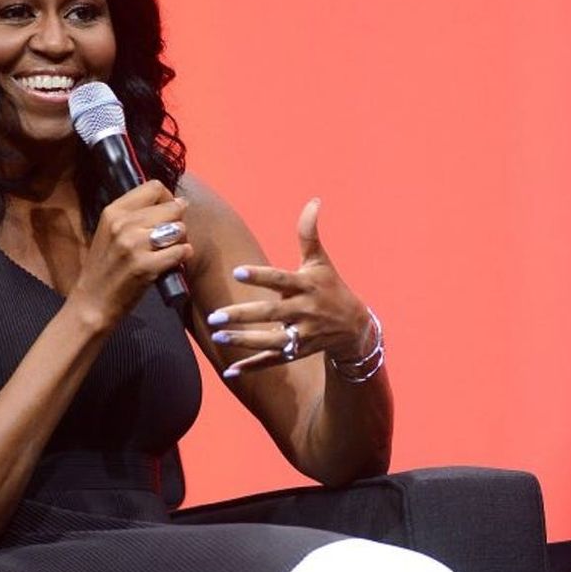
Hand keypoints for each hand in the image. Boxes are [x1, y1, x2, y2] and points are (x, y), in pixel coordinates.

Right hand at [71, 181, 191, 327]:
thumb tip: (172, 202)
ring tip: (171, 249)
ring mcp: (135, 245)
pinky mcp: (146, 267)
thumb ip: (134, 215)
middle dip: (178, 220)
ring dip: (181, 239)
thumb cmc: (103, 268)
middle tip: (171, 235)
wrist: (91, 302)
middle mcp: (124, 224)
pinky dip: (183, 255)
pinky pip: (180, 251)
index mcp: (113, 211)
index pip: (153, 187)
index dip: (167, 198)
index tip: (166, 213)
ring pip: (179, 228)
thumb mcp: (109, 232)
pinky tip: (174, 261)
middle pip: (171, 207)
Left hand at [206, 198, 371, 376]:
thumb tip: (313, 201)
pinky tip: (230, 370)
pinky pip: (272, 361)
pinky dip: (252, 367)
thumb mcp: (321, 262)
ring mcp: (301, 335)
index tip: (238, 272)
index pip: (280, 279)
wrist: (355, 328)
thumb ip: (310, 234)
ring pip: (270, 341)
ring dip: (244, 341)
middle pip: (271, 314)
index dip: (260, 276)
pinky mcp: (296, 352)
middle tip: (215, 315)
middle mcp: (304, 311)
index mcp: (306, 285)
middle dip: (244, 315)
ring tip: (218, 336)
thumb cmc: (331, 288)